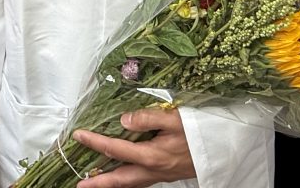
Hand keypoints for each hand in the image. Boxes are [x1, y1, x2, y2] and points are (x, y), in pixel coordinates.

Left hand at [72, 108, 195, 187]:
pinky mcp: (165, 175)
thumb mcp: (175, 118)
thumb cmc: (199, 131)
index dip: (95, 141)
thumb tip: (123, 120)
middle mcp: (152, 169)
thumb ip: (147, 118)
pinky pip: (140, 182)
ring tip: (95, 184)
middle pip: (119, 179)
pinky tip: (123, 178)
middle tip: (79, 185)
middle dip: (98, 183)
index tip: (79, 135)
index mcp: (151, 155)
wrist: (221, 149)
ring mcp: (159, 175)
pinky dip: (126, 182)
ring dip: (110, 185)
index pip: (115, 149)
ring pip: (129, 184)